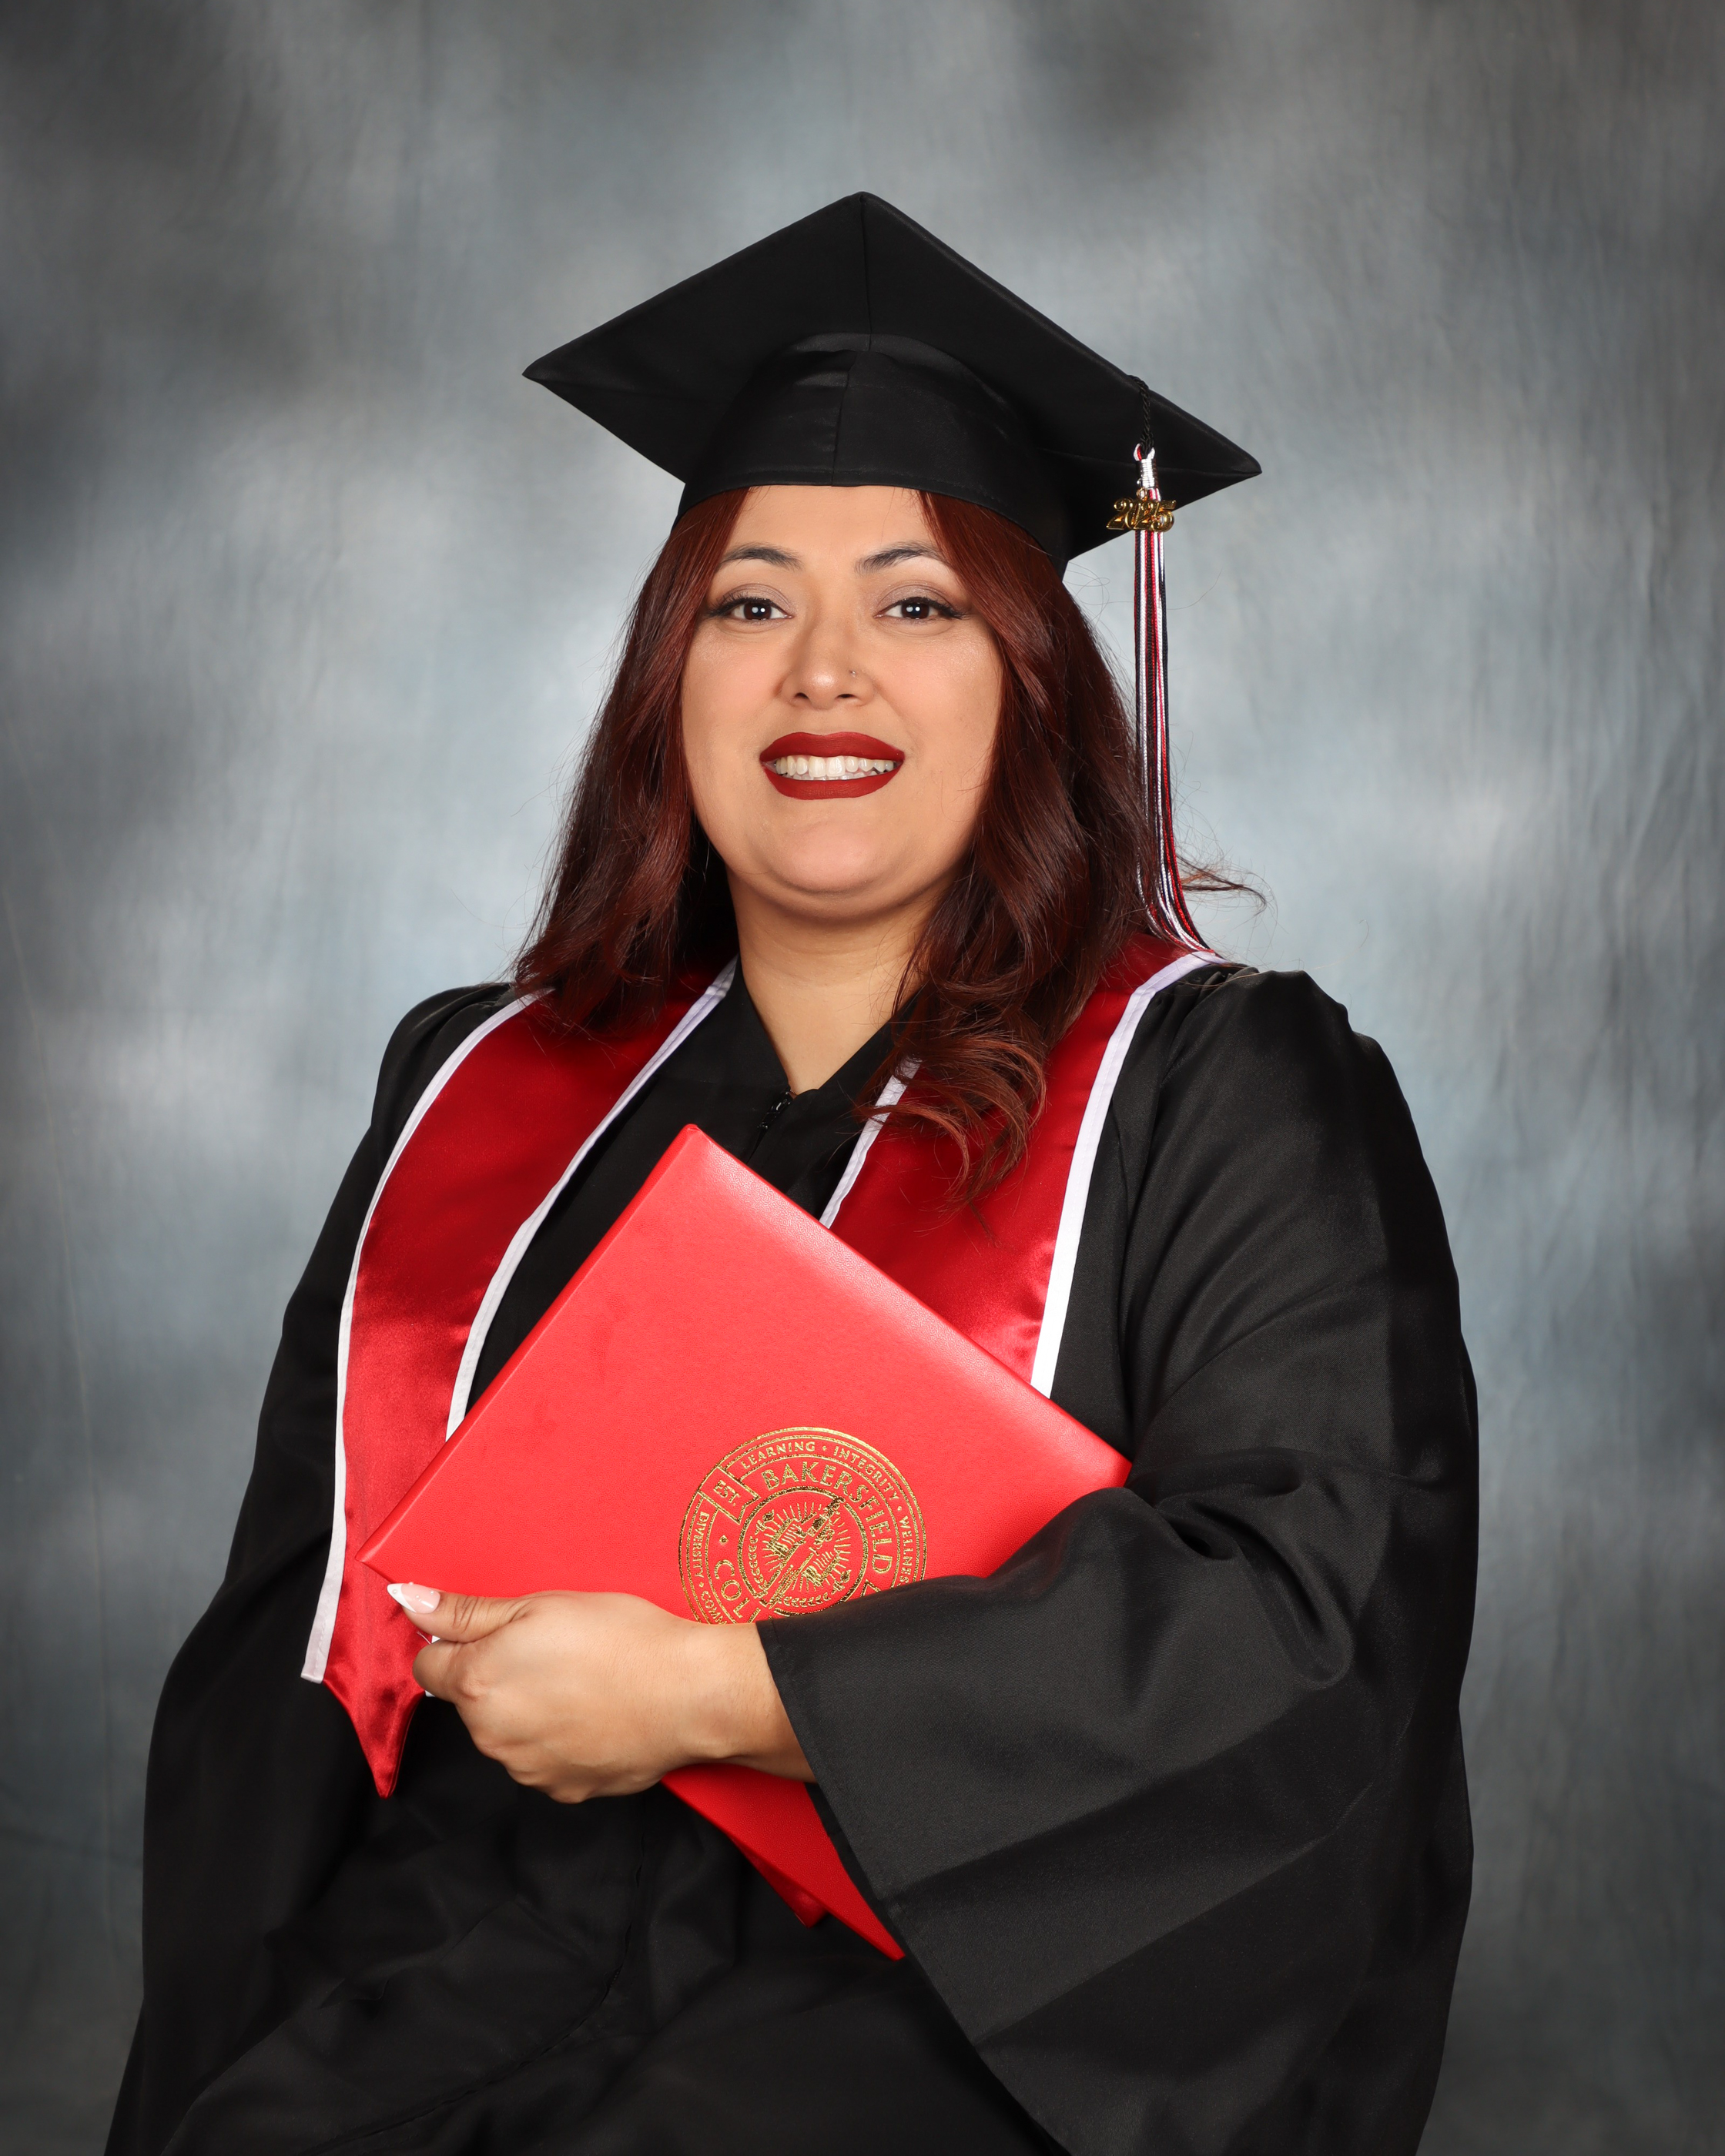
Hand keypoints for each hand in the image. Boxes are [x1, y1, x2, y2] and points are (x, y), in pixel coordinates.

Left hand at [391, 1584, 811, 1802]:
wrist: (687, 1693)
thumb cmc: (620, 1639)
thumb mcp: (538, 1605)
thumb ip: (465, 1611)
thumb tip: (407, 1600)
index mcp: (478, 1682)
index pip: (428, 1667)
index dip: (459, 1644)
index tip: (499, 1633)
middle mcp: (491, 1735)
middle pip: (469, 1702)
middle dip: (496, 1677)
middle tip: (550, 1650)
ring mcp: (525, 1769)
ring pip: (506, 1733)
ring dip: (526, 1711)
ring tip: (580, 1682)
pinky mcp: (562, 1790)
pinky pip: (542, 1761)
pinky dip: (558, 1740)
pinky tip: (594, 1714)